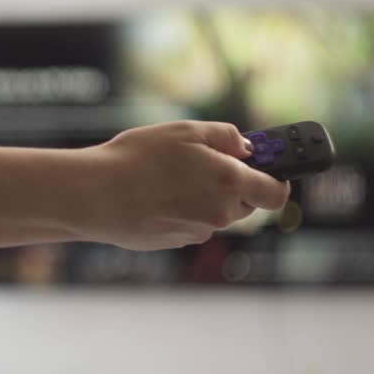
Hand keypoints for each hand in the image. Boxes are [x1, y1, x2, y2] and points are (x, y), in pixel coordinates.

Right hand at [80, 121, 289, 250]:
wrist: (95, 195)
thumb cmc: (136, 159)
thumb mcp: (184, 131)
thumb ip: (224, 136)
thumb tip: (244, 148)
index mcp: (229, 183)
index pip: (277, 192)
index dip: (278, 179)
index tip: (270, 167)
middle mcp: (220, 213)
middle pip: (245, 202)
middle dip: (234, 183)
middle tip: (206, 163)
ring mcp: (198, 232)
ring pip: (215, 213)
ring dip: (203, 196)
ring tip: (167, 176)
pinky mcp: (176, 242)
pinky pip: (190, 223)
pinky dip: (180, 210)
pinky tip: (154, 194)